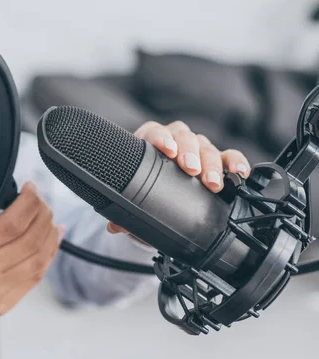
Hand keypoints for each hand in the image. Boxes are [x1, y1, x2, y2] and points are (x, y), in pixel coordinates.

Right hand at [0, 182, 63, 344]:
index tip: (32, 189)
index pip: (12, 224)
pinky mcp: (2, 305)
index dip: (30, 202)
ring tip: (49, 219)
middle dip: (43, 215)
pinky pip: (35, 277)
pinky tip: (51, 240)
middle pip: (30, 241)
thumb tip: (17, 198)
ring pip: (38, 260)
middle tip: (42, 202)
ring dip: (49, 235)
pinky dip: (48, 255)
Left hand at [107, 120, 249, 234]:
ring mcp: (198, 149)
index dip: (161, 138)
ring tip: (214, 182)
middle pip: (185, 139)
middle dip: (190, 153)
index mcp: (151, 141)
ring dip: (212, 164)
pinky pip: (230, 157)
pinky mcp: (218, 161)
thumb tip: (116, 226)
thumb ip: (124, 210)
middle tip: (192, 170)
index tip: (167, 150)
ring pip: (207, 148)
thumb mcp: (133, 196)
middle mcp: (176, 141)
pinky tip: (241, 174)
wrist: (158, 194)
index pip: (156, 132)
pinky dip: (236, 163)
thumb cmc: (144, 187)